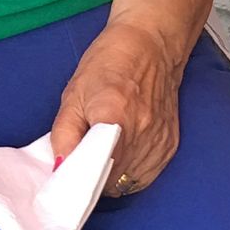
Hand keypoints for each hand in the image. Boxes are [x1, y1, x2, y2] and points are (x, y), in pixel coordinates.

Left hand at [50, 17, 183, 192]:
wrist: (151, 46)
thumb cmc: (110, 63)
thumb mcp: (74, 94)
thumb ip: (64, 134)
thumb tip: (59, 167)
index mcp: (113, 117)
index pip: (94, 171)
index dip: (78, 182)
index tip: (67, 180)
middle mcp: (140, 133)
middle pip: (111, 181)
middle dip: (92, 181)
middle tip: (81, 165)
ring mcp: (158, 141)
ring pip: (129, 183)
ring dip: (112, 178)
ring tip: (101, 158)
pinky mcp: (170, 145)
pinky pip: (145, 176)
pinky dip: (131, 173)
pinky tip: (121, 156)